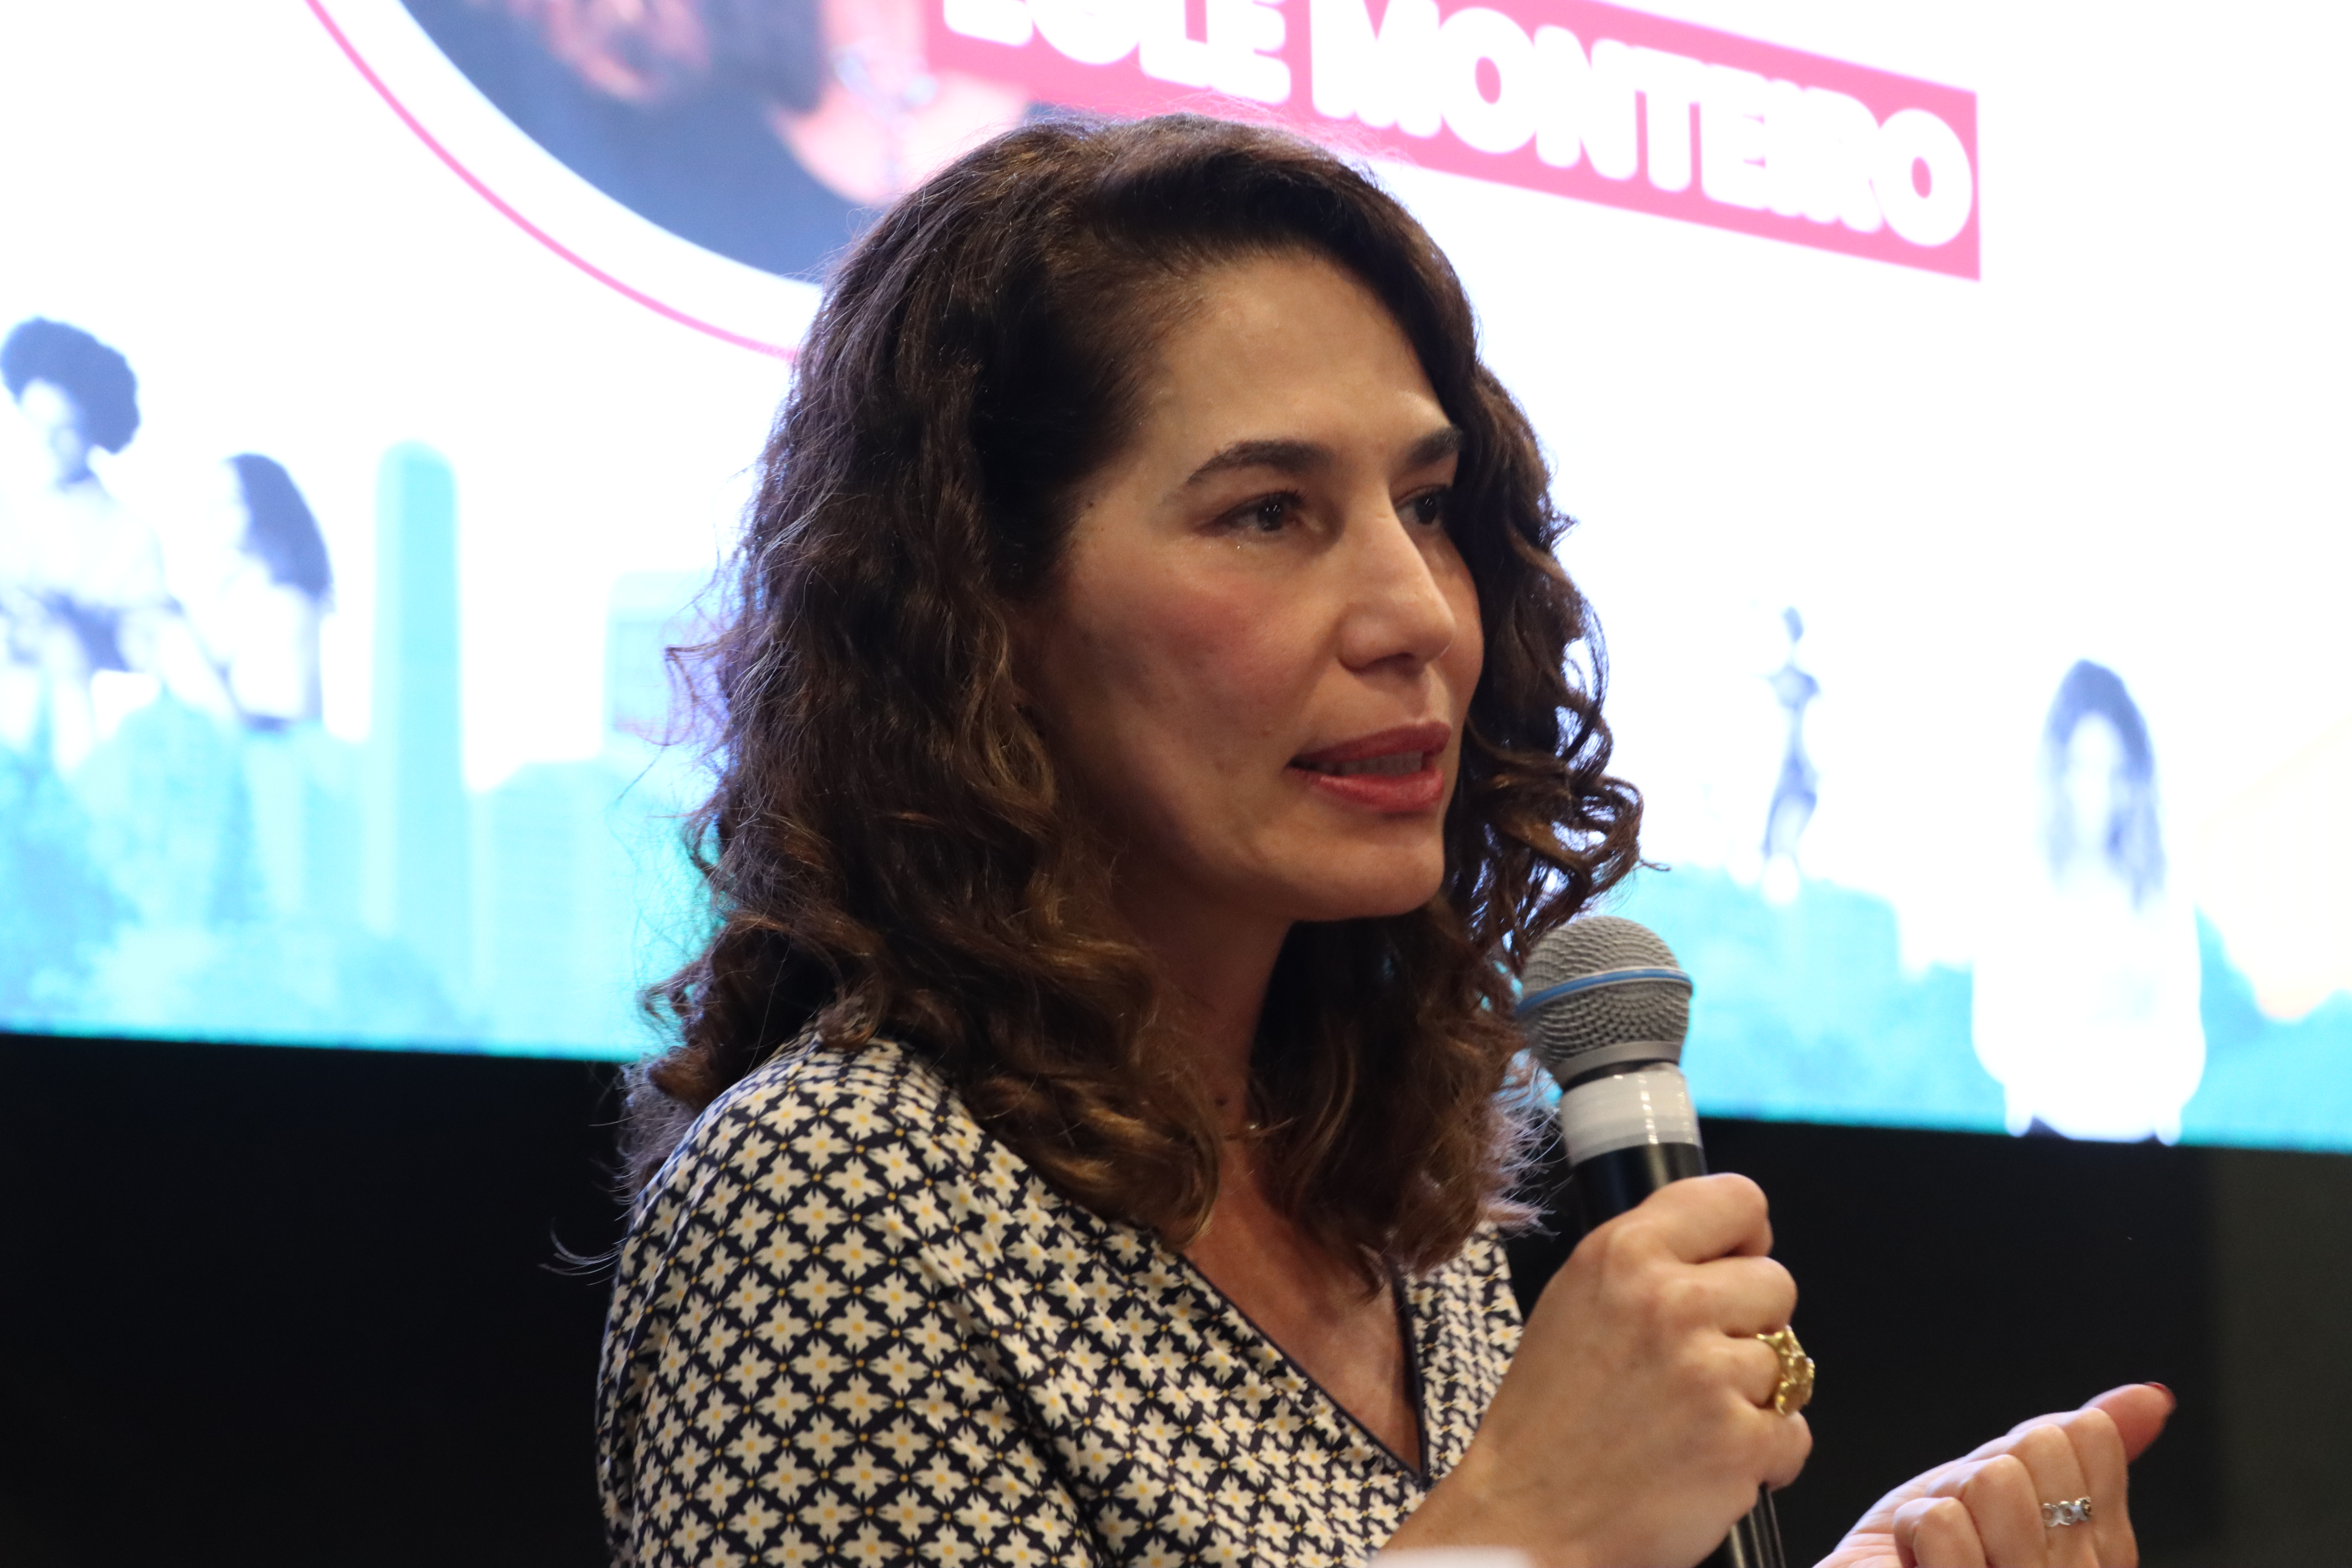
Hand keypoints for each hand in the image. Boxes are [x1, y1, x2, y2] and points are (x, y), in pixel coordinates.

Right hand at [1390, 1174, 1810, 1566]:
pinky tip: (1709, 1460)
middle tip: (1699, 1361)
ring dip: (1755, 1393)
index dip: (1743, 1236)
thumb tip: (1726, 1247)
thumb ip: (1647, 1261)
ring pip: (1789, 1361)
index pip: (1737, 1199)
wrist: (1528, 1517)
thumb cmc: (1547, 1417)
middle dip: (1750, 1322)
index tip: (1730, 1266)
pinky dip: (1765, 1454)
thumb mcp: (1576, 1300)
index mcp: (1623, 1253)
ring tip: (1694, 1418)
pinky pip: (1795, 1431)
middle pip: (1776, 1281)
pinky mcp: (1740, 1442)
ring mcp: (1708, 1373)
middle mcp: (1669, 1302)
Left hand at [1819, 1383, 2173, 1567]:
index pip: (2089, 1433)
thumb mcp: (2010, 1487)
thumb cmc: (1939, 1549)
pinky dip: (1913, 1533)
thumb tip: (2154, 1395)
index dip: (2024, 1444)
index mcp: (2104, 1544)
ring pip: (1994, 1480)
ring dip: (1947, 1503)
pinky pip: (1942, 1523)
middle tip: (1973, 1525)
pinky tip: (1921, 1566)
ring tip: (1945, 1549)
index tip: (2007, 1490)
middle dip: (1983, 1472)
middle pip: (2040, 1447)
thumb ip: (2082, 1448)